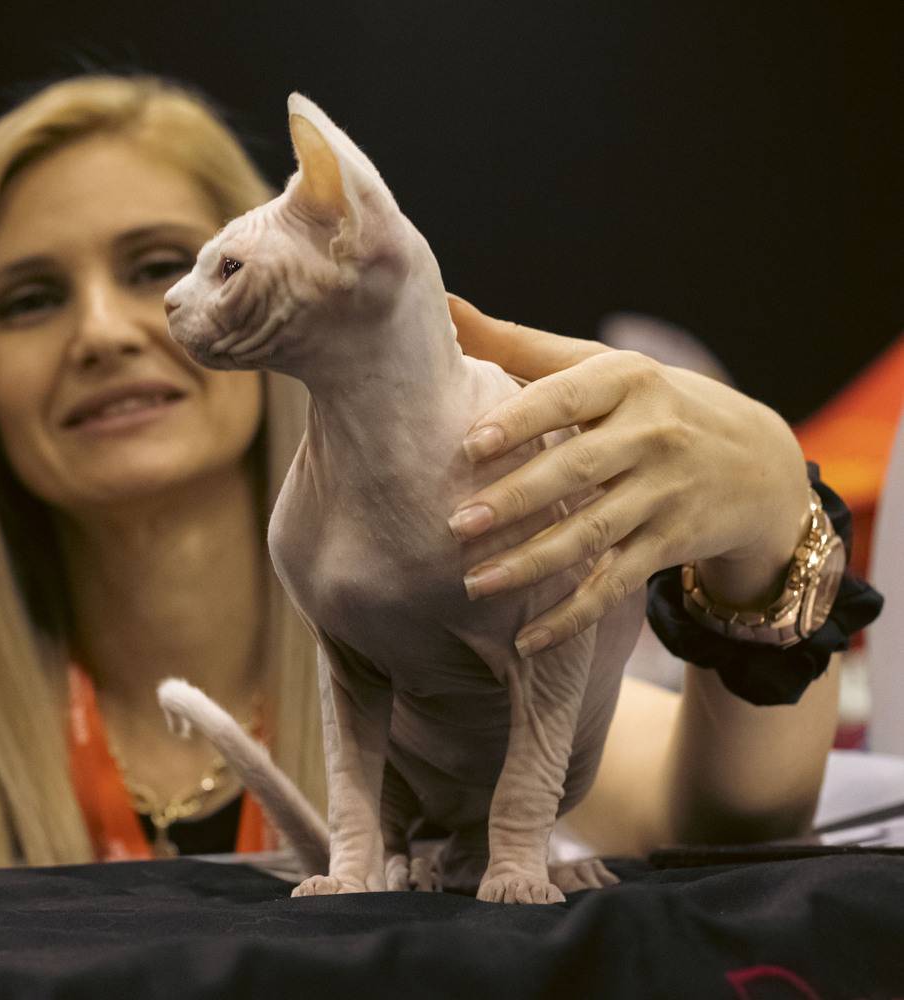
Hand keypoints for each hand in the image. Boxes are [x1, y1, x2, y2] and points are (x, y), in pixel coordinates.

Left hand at [445, 295, 810, 655]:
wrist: (759, 464)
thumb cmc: (648, 404)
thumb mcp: (598, 366)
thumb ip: (518, 345)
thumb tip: (441, 304)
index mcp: (628, 380)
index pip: (568, 396)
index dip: (521, 419)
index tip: (469, 444)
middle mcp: (653, 435)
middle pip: (577, 471)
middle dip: (516, 500)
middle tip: (455, 525)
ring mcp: (666, 494)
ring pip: (593, 534)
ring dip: (532, 564)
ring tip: (474, 583)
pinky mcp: (670, 545)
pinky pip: (615, 585)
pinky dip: (571, 616)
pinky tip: (525, 640)